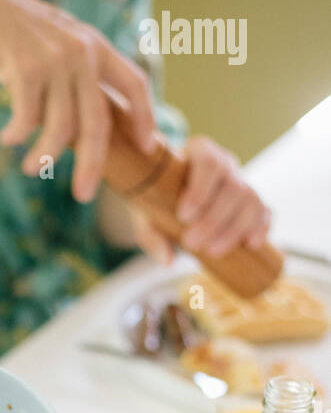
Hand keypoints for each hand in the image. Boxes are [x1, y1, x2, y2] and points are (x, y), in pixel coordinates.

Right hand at [0, 0, 156, 201]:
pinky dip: (17, 136)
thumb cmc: (15, 35)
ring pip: (60, 128)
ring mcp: (55, 60)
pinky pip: (27, 120)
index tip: (148, 147)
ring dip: (44, 157)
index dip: (145, 116)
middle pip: (97, 122)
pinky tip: (6, 138)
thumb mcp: (57, 48)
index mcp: (96, 47)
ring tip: (31, 169)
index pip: (134, 83)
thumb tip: (81, 131)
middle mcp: (82, 53)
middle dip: (92, 165)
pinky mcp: (26, 68)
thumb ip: (75, 80)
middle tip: (84, 195)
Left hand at [131, 136, 270, 262]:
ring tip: (213, 251)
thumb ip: (151, 234)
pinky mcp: (253, 202)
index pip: (208, 162)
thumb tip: (168, 260)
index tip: (183, 216)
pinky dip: (261, 227)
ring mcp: (242, 181)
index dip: (199, 190)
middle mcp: (226, 162)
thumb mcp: (147, 212)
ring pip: (250, 200)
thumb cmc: (159, 199)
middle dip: (214, 219)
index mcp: (199, 152)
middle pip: (232, 185)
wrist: (174, 198)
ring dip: (234, 229)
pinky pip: (264, 210)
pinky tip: (251, 245)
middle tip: (191, 244)